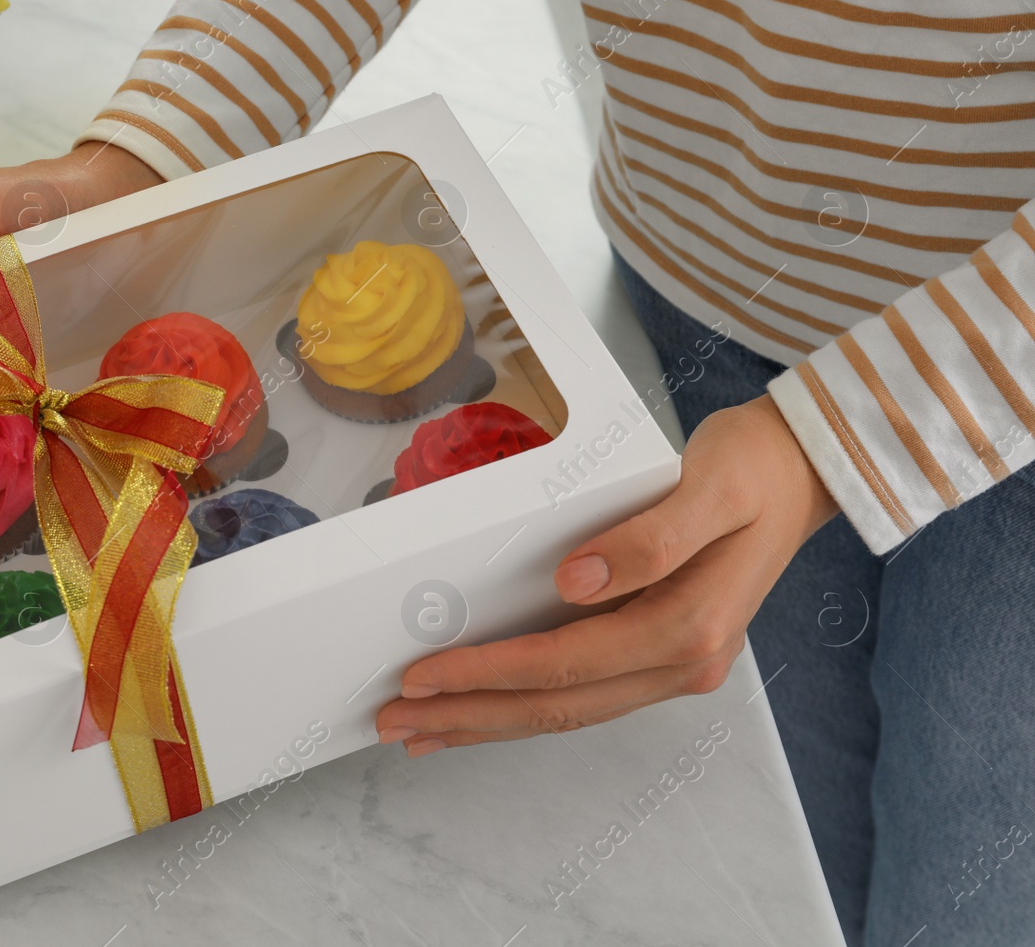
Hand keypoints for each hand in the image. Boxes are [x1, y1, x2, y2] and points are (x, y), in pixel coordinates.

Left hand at [375, 395, 837, 756]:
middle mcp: (683, 661)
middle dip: (470, 715)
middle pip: (556, 706)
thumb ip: (650, 538)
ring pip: (566, 710)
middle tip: (395, 722)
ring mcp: (675, 663)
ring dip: (490, 721)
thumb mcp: (709, 488)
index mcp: (690, 628)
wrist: (804, 469)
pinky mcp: (662, 650)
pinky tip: (486, 707)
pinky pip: (582, 691)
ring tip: (422, 730)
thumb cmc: (754, 470)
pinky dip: (525, 703)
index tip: (424, 675)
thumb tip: (577, 580)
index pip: (564, 664)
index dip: (488, 673)